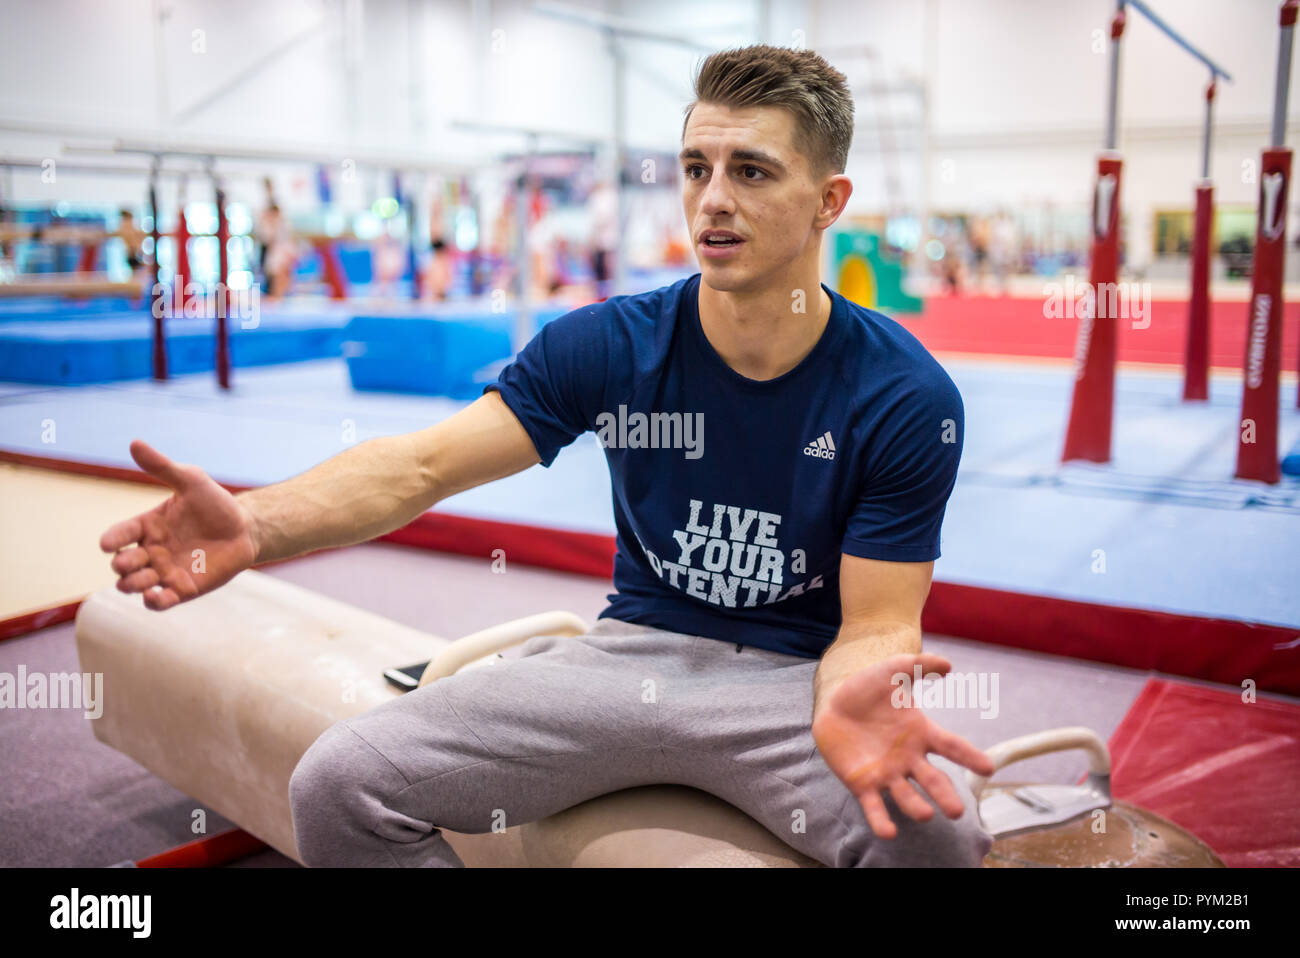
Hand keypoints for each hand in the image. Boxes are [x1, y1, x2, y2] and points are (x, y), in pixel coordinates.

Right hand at [99, 440, 257, 610]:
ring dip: (132, 584)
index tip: (107, 543)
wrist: (246, 528)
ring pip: (136, 584)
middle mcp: (151, 551)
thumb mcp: (191, 480)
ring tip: (142, 579)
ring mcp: (165, 571)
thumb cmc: (216, 503)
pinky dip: (154, 602)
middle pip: (123, 564)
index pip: (119, 534)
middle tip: (129, 561)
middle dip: (122, 564)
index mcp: (147, 526)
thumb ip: (162, 466)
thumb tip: (134, 443)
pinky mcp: (183, 589)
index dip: (111, 539)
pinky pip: (161, 601)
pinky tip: (156, 597)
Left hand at [811, 652, 994, 839]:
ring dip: (916, 807)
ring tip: (925, 815)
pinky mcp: (863, 784)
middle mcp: (909, 759)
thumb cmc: (868, 688)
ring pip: (906, 796)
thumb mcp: (893, 670)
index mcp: (922, 734)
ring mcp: (887, 774)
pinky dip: (881, 821)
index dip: (969, 757)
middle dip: (945, 796)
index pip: (951, 747)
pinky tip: (888, 832)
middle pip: (933, 780)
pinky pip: (875, 806)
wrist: (833, 702)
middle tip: (957, 812)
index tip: (988, 768)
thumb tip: (948, 665)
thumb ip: (919, 666)